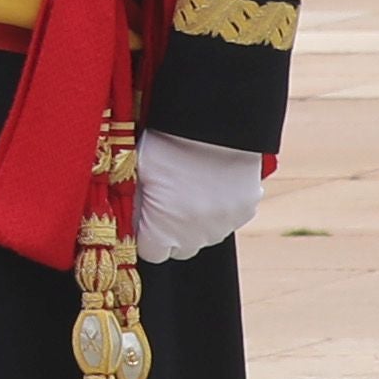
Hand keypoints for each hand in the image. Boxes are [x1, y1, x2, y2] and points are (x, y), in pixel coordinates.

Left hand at [131, 132, 268, 264]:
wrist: (213, 125)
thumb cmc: (168, 146)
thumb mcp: (138, 174)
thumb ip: (135, 205)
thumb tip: (132, 221)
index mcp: (164, 231)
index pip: (151, 253)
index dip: (146, 237)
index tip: (144, 219)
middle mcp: (196, 236)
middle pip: (180, 249)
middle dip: (171, 233)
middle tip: (167, 203)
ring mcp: (224, 224)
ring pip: (206, 236)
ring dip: (197, 222)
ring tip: (191, 190)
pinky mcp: (246, 210)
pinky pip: (229, 219)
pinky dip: (220, 208)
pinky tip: (212, 184)